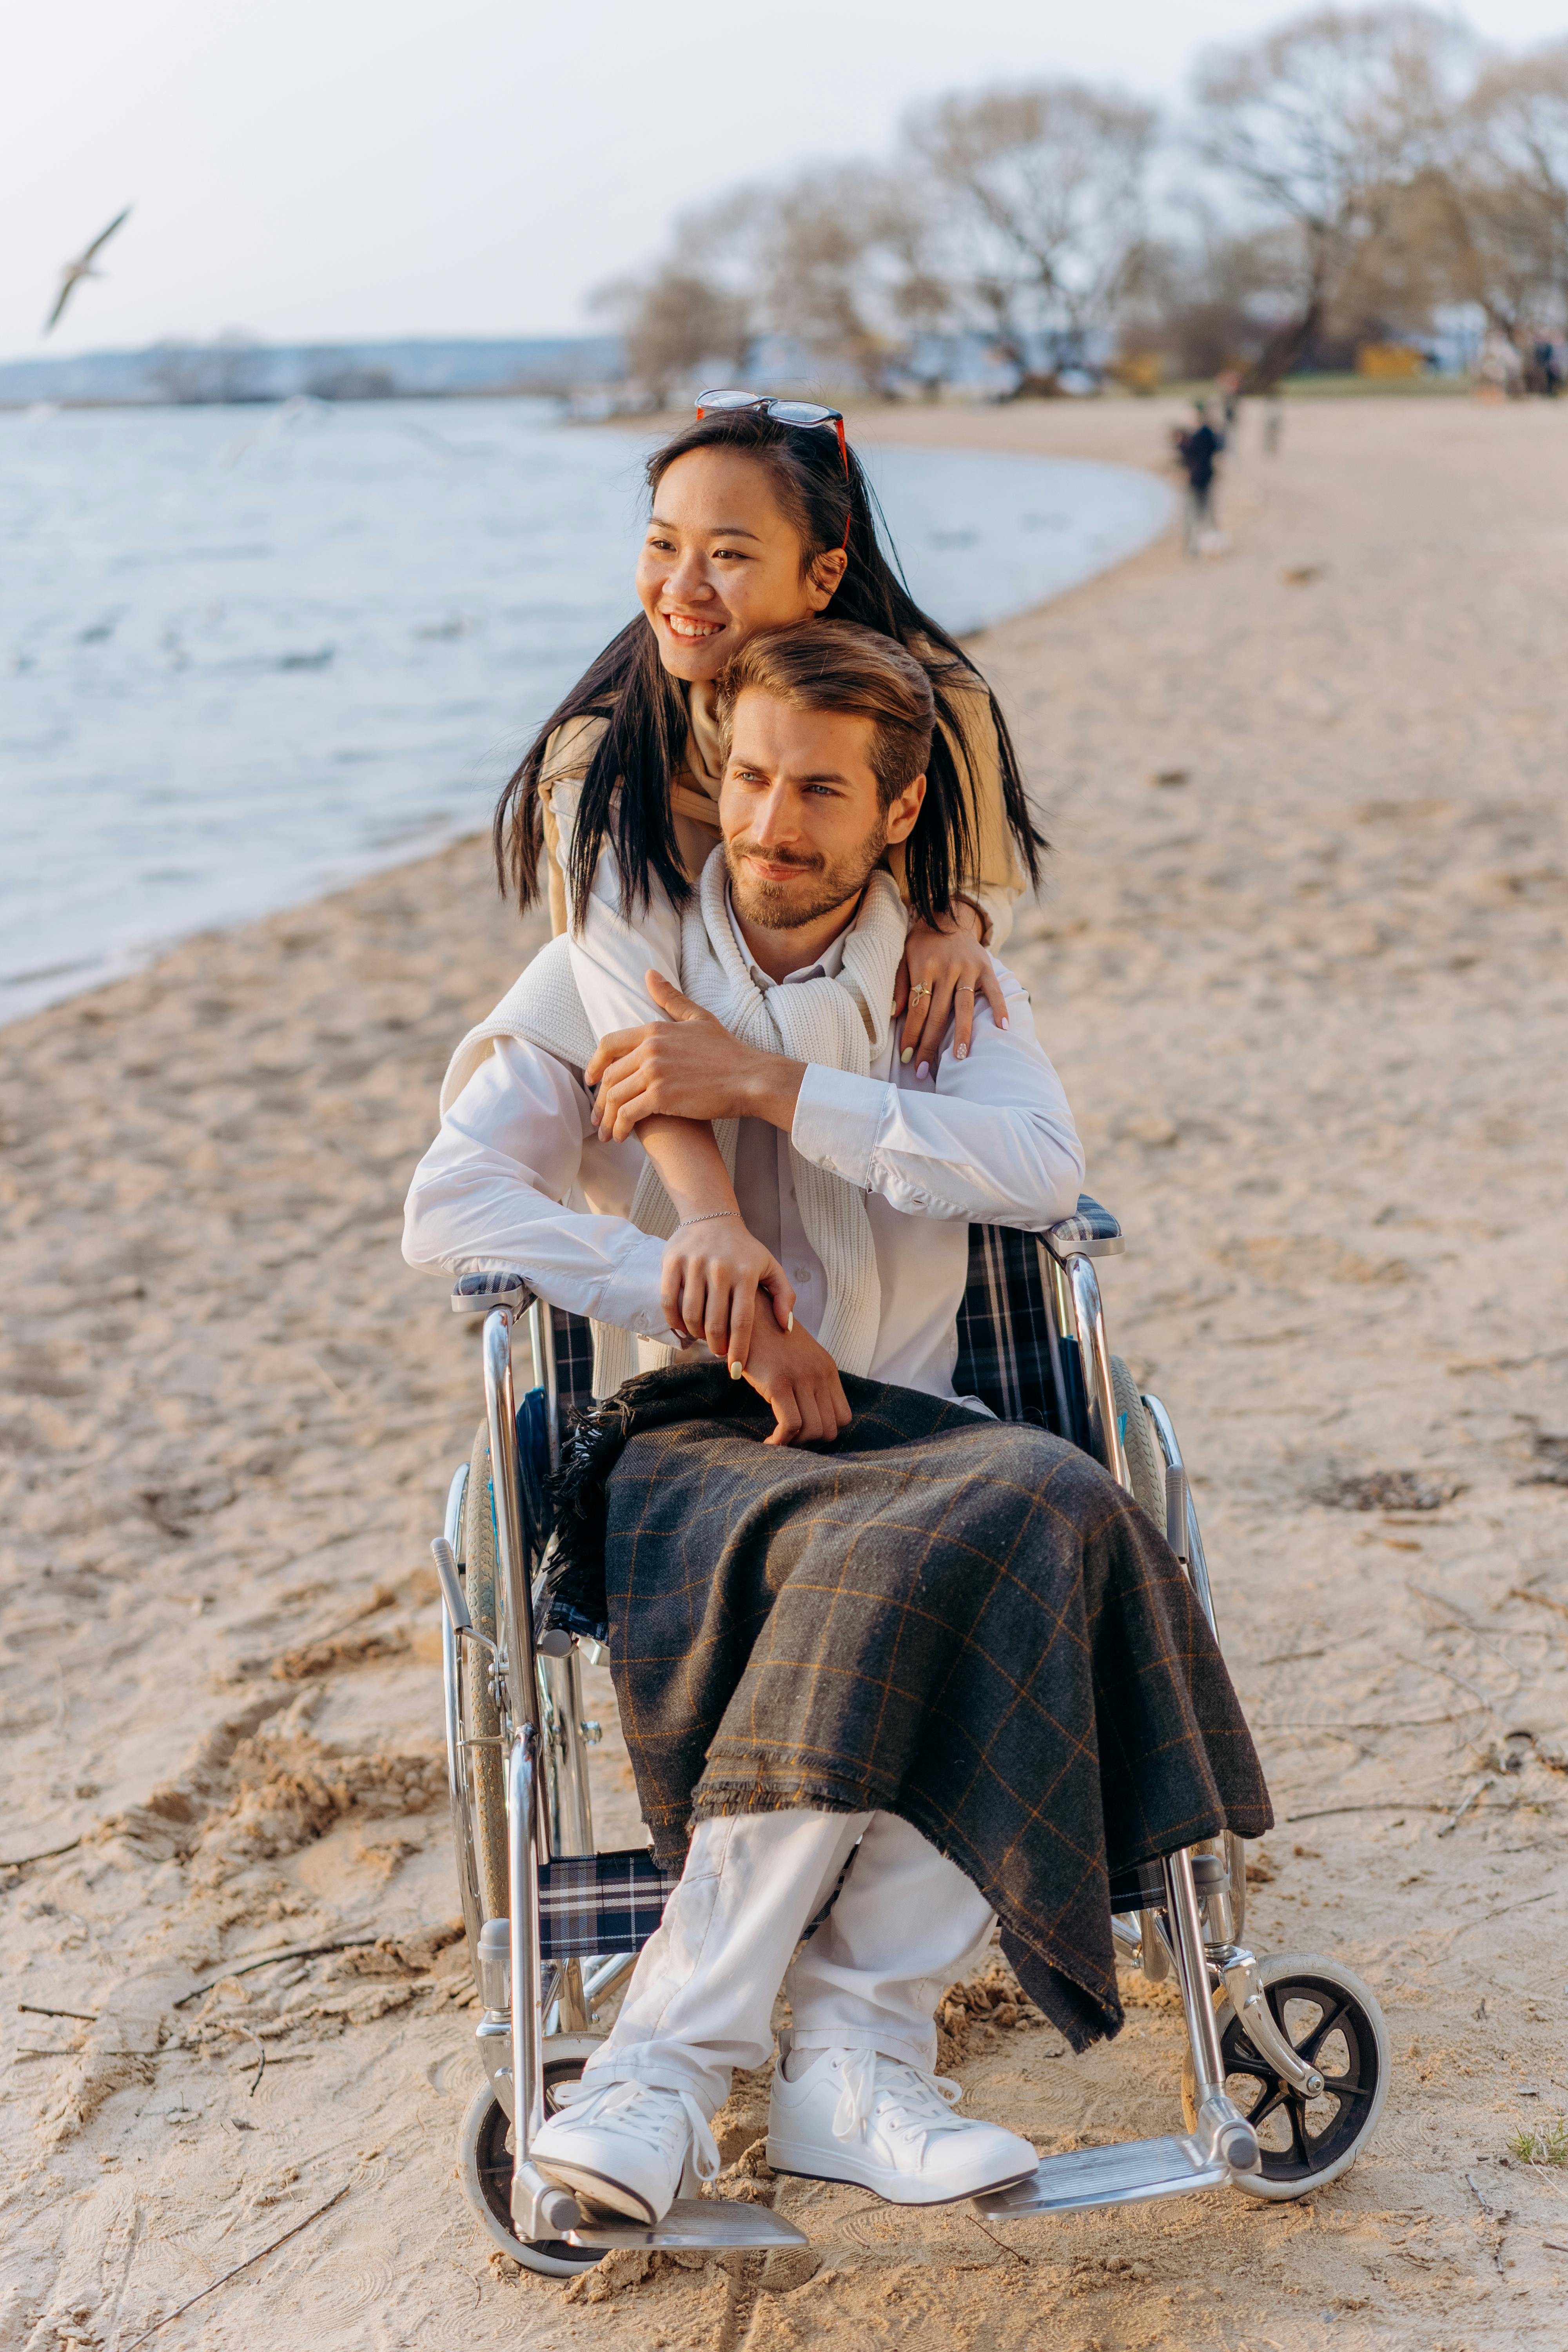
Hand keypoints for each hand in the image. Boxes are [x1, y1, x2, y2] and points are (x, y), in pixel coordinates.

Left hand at [587, 973, 803, 1138]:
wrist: (750, 1078)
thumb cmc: (727, 1051)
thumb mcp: (698, 1018)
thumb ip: (671, 998)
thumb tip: (649, 974)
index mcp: (654, 1030)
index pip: (608, 1045)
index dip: (594, 1064)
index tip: (590, 1081)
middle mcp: (649, 1050)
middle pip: (610, 1075)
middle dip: (600, 1100)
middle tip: (598, 1117)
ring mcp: (654, 1073)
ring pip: (615, 1097)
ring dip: (607, 1118)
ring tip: (608, 1133)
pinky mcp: (662, 1097)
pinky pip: (629, 1114)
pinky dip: (621, 1127)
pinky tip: (623, 1137)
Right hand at [661, 1218, 794, 1365]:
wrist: (712, 1217)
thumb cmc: (744, 1249)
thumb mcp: (771, 1267)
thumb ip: (784, 1296)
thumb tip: (785, 1326)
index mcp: (746, 1273)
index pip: (742, 1321)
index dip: (738, 1349)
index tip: (735, 1369)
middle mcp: (720, 1269)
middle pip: (715, 1323)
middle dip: (717, 1346)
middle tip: (720, 1351)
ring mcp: (695, 1265)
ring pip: (692, 1315)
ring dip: (697, 1335)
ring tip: (704, 1338)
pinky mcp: (673, 1262)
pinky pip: (670, 1301)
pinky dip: (675, 1321)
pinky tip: (684, 1327)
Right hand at [740, 1313, 852, 1446]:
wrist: (747, 1314)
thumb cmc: (768, 1339)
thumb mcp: (798, 1358)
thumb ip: (809, 1382)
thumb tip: (810, 1416)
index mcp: (827, 1369)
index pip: (843, 1417)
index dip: (824, 1430)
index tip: (804, 1432)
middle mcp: (819, 1374)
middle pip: (830, 1428)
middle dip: (809, 1440)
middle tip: (789, 1438)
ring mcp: (801, 1378)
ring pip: (812, 1430)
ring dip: (795, 1443)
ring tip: (778, 1439)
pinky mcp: (778, 1383)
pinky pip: (790, 1426)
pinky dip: (780, 1441)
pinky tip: (768, 1441)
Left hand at [892, 906, 1008, 1077]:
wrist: (947, 915)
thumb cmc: (921, 942)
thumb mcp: (903, 957)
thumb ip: (899, 985)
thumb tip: (894, 1015)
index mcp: (923, 968)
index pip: (917, 1008)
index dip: (911, 1034)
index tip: (906, 1057)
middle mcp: (946, 969)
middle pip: (937, 1013)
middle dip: (929, 1044)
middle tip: (923, 1070)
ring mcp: (967, 968)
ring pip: (963, 1006)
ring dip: (962, 1034)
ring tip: (960, 1057)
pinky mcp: (985, 966)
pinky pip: (994, 991)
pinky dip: (999, 1009)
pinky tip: (1003, 1028)